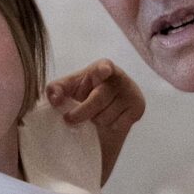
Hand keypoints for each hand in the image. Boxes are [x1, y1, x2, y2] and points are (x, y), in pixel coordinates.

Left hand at [45, 58, 144, 178]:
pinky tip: (107, 119)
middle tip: (69, 119)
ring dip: (95, 120)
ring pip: (106, 116)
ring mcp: (131, 93)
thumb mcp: (68, 88)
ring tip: (95, 114)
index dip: (103, 69)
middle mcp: (120, 78)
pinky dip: (108, 126)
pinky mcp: (138, 109)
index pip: (105, 67)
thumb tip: (55, 99)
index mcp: (103, 67)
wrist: (106, 106)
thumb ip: (55, 89)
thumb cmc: (84, 91)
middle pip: (98, 100)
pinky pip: (117, 125)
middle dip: (81, 113)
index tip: (103, 70)